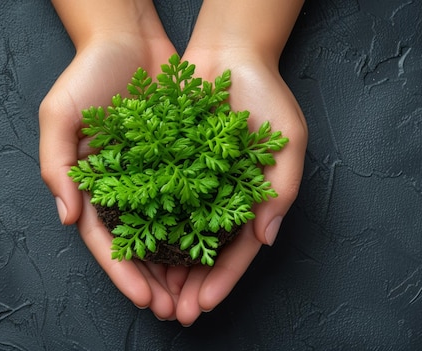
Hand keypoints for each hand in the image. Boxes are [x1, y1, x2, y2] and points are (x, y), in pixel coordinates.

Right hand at [39, 35, 183, 318]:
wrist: (129, 37)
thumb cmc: (87, 74)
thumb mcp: (59, 115)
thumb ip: (58, 165)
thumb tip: (68, 217)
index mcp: (92, 186)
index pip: (107, 242)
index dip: (124, 274)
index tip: (146, 299)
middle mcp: (123, 188)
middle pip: (140, 246)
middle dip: (156, 281)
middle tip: (177, 310)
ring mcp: (152, 176)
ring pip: (168, 231)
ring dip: (181, 265)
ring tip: (198, 292)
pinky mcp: (179, 160)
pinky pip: (191, 199)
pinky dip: (201, 225)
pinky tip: (216, 248)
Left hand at [169, 48, 307, 325]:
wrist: (229, 54)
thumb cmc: (267, 96)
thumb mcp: (287, 143)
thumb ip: (281, 191)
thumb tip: (265, 238)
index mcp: (250, 200)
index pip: (237, 251)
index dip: (222, 280)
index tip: (204, 305)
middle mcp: (219, 198)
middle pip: (202, 252)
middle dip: (189, 284)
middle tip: (174, 313)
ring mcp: (193, 183)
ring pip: (176, 234)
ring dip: (165, 266)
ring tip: (152, 293)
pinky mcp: (167, 164)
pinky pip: (155, 200)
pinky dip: (146, 225)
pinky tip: (134, 248)